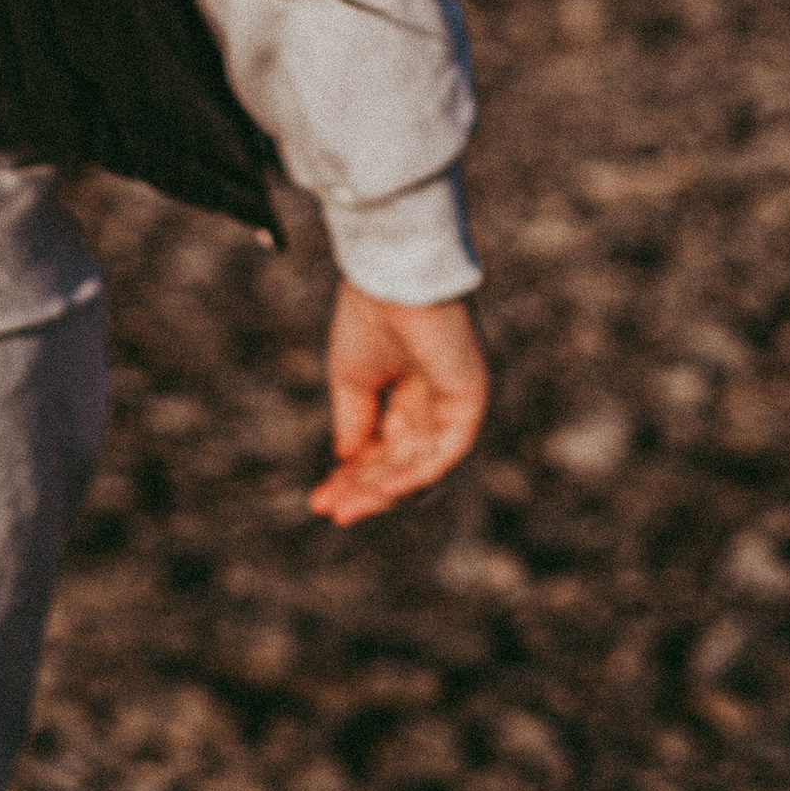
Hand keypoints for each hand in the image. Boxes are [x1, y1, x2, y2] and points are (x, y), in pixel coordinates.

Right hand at [310, 286, 488, 526]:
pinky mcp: (469, 399)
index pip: (383, 445)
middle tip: (329, 512)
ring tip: (348, 510)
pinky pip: (446, 452)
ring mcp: (455, 401)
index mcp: (410, 388)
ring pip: (420, 463)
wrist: (392, 277)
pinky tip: (384, 491)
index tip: (320, 500)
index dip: (352, 475)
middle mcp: (435, 398)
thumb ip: (353, 422)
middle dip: (364, 488)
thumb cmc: (371, 316)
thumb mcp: (352, 381)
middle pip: (400, 460)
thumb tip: (347, 460)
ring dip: (384, 490)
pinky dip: (416, 474)